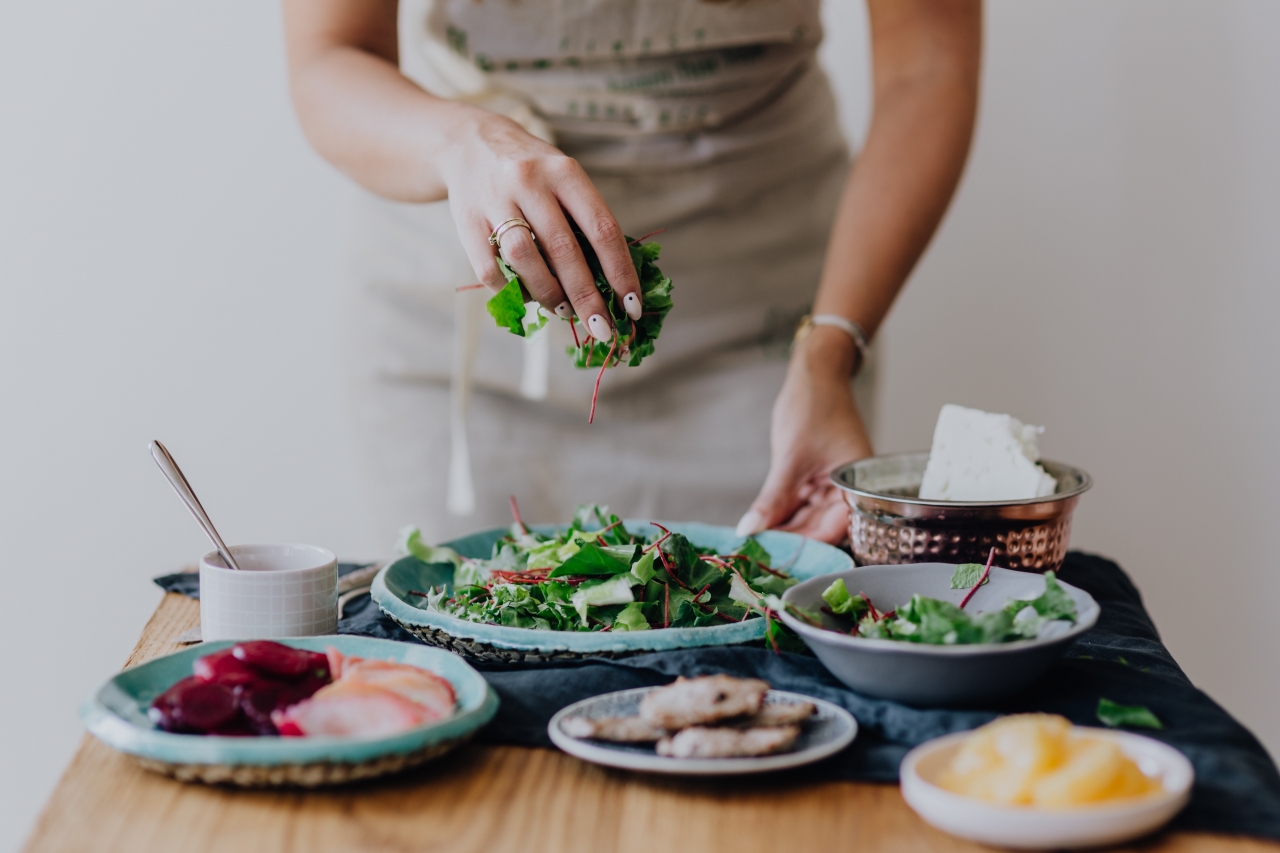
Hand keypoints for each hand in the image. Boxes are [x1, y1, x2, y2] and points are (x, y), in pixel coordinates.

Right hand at [440, 109, 642, 341]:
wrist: (470, 143)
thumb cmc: (533, 172)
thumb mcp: (565, 179)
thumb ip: (586, 221)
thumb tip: (613, 285)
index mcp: (565, 172)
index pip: (602, 229)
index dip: (620, 273)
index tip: (632, 306)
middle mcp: (530, 182)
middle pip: (564, 250)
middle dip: (587, 297)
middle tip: (602, 327)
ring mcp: (495, 200)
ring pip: (525, 259)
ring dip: (549, 294)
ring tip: (564, 311)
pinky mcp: (466, 221)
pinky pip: (490, 268)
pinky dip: (511, 291)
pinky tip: (527, 297)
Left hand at [737, 326, 872, 543]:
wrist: (816, 373)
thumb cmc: (813, 407)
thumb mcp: (790, 458)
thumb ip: (772, 499)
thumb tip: (750, 530)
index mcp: (856, 486)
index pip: (835, 529)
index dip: (808, 547)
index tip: (779, 562)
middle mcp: (847, 491)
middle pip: (820, 529)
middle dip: (791, 543)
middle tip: (760, 559)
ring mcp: (829, 486)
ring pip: (806, 520)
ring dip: (783, 531)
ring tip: (756, 547)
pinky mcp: (813, 480)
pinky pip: (798, 506)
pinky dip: (780, 515)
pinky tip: (760, 528)